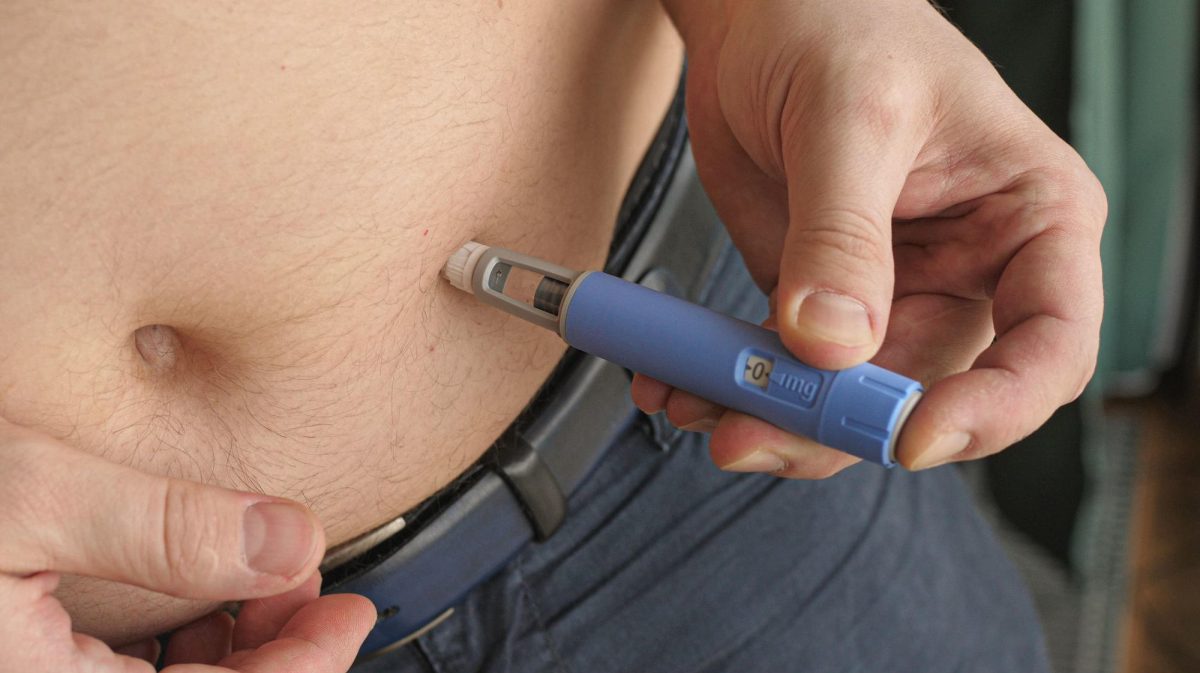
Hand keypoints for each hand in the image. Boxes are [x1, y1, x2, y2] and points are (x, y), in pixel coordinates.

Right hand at [0, 419, 374, 671]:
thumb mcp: (34, 496)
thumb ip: (164, 526)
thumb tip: (295, 540)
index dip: (306, 664)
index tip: (351, 613)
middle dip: (278, 646)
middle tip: (320, 587)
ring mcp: (36, 665)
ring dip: (232, 640)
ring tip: (268, 575)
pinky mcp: (26, 645)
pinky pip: (121, 662)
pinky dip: (180, 635)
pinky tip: (196, 591)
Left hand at [639, 0, 1105, 475]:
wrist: (761, 15)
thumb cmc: (839, 25)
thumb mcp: (851, 118)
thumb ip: (842, 234)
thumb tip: (832, 344)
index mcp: (1030, 219)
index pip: (1052, 345)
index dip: (995, 409)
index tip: (911, 436)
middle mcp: (970, 272)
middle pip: (925, 391)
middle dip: (836, 426)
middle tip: (751, 429)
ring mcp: (891, 296)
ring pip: (847, 401)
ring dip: (769, 417)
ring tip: (695, 402)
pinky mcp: (818, 305)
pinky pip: (785, 372)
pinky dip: (730, 386)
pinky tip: (677, 382)